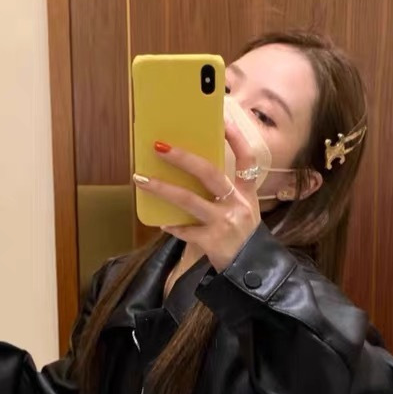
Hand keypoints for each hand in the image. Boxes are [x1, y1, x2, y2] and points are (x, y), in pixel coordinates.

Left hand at [134, 121, 260, 272]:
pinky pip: (185, 230)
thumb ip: (225, 194)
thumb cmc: (242, 239)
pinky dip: (172, 226)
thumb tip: (193, 172)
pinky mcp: (212, 242)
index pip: (247, 159)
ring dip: (162, 188)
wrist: (251, 274)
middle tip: (159, 146)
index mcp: (248, 194)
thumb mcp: (243, 212)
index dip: (236, 138)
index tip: (222, 119)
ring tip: (141, 179)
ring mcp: (225, 223)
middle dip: (182, 158)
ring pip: (189, 200)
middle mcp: (238, 205)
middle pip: (209, 173)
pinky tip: (162, 223)